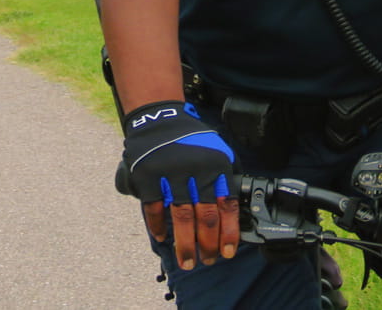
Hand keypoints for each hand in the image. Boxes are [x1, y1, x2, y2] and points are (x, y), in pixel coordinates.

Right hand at [121, 100, 240, 269]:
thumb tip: (233, 211)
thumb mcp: (217, 149)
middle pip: (205, 217)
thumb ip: (225, 176)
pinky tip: (163, 238)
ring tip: (187, 262)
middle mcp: (195, 170)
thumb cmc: (190, 139)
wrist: (158, 119)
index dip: (228, 233)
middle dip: (207, 245)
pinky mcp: (148, 175)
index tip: (228, 252)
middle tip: (208, 261)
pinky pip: (154, 209)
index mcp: (216, 165)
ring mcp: (170, 173)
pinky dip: (158, 227)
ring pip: (181, 218)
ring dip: (185, 244)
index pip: (226, 206)